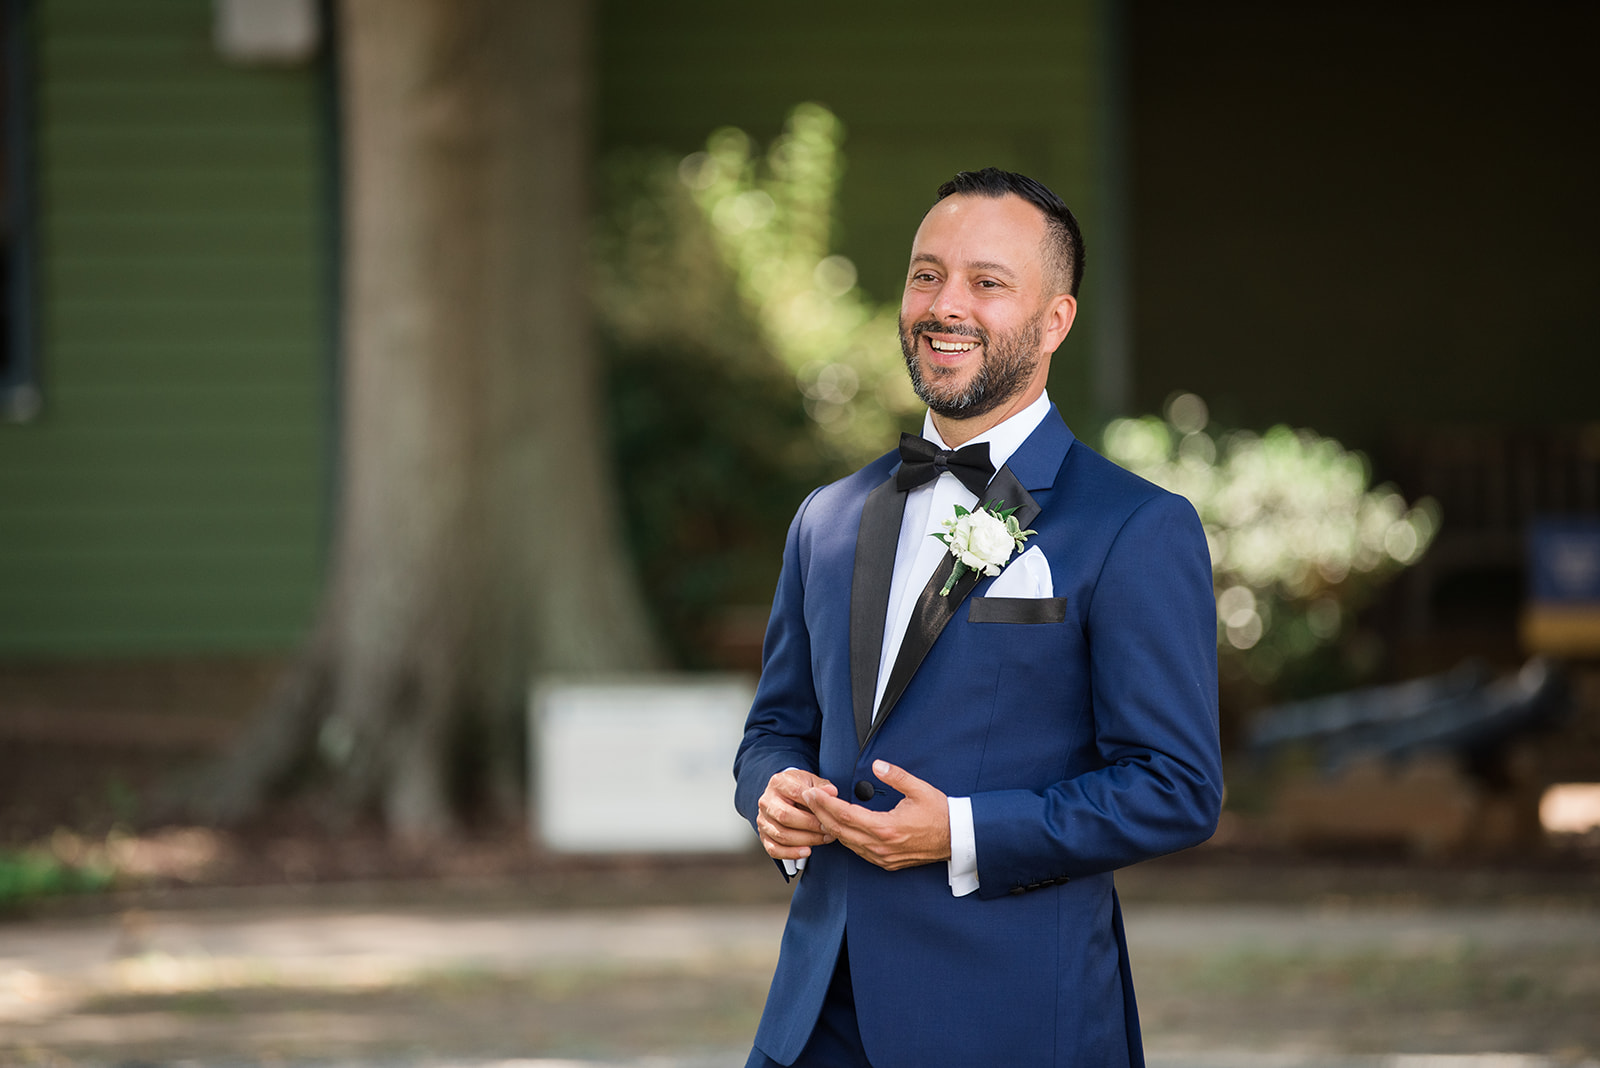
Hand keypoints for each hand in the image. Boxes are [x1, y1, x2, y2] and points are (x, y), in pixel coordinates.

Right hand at [756, 768, 837, 860]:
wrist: (785, 796)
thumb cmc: (801, 789)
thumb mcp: (812, 782)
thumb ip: (822, 787)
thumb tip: (831, 792)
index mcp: (778, 782)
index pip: (795, 793)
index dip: (813, 805)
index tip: (828, 814)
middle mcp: (766, 801)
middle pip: (785, 816)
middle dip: (810, 825)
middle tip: (828, 829)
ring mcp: (763, 819)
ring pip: (781, 835)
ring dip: (806, 840)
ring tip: (823, 839)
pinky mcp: (763, 835)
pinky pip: (774, 849)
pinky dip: (791, 853)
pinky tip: (807, 851)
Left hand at [803, 759, 950, 870]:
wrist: (957, 838)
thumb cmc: (940, 813)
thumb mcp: (919, 789)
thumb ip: (896, 776)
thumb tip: (877, 765)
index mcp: (886, 828)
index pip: (845, 815)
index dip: (825, 803)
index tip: (812, 792)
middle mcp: (880, 846)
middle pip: (839, 830)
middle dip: (820, 813)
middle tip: (808, 797)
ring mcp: (882, 857)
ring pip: (846, 843)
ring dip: (830, 826)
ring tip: (818, 810)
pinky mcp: (886, 862)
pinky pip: (858, 851)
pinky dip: (844, 838)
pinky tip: (839, 827)